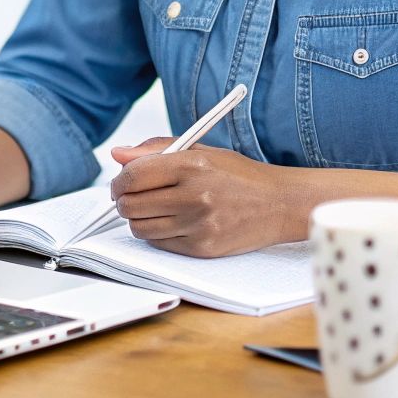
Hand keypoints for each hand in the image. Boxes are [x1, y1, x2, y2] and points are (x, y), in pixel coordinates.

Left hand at [107, 137, 300, 257]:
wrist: (280, 204)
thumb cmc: (239, 175)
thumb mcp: (201, 150)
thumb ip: (156, 149)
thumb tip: (117, 154)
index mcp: (192, 164)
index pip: (134, 176)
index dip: (119, 181)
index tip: (120, 184)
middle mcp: (195, 195)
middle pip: (131, 205)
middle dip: (124, 201)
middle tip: (133, 197)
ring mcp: (199, 225)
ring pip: (140, 228)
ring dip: (139, 219)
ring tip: (156, 209)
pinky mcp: (203, 248)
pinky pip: (159, 243)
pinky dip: (158, 234)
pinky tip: (173, 222)